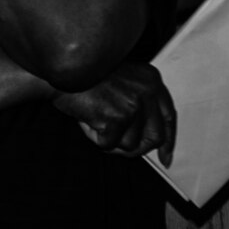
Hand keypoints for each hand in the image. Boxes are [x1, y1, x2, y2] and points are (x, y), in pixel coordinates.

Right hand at [52, 62, 175, 165]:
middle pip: (155, 136)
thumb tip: (149, 140)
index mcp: (150, 79)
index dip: (168, 139)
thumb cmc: (84, 78)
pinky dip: (95, 138)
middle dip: (139, 149)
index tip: (165, 157)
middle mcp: (146, 91)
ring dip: (111, 140)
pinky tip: (86, 120)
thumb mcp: (120, 81)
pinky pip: (110, 144)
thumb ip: (138, 102)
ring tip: (93, 121)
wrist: (60, 71)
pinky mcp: (117, 117)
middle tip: (121, 149)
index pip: (168, 116)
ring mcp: (133, 104)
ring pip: (130, 144)